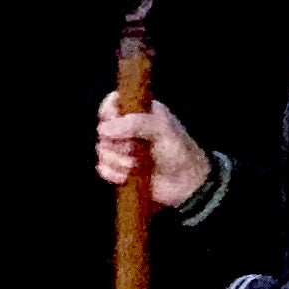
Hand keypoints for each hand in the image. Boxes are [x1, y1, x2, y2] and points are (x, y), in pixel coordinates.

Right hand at [96, 97, 213, 209]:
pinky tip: (126, 176)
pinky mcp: (120, 169)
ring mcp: (123, 150)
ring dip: (118, 160)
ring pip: (102, 150)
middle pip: (104, 129)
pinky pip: (103, 168)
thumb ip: (136, 123)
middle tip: (134, 149)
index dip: (109, 112)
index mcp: (141, 111)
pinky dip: (113, 173)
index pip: (113, 103)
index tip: (113, 123)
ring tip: (136, 165)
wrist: (185, 185)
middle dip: (117, 142)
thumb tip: (104, 129)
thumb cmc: (179, 151)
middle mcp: (129, 128)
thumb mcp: (162, 130)